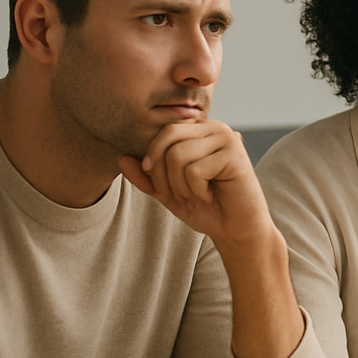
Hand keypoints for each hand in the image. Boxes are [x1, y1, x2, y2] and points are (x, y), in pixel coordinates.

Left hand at [118, 121, 275, 251]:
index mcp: (201, 131)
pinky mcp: (236, 155)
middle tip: (184, 194)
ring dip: (181, 186)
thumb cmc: (206, 208)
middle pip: (168, 141)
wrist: (235, 229)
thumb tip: (121, 157)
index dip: (157, 163)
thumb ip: (145, 176)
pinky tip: (211, 195)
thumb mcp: (167, 192)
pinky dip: (196, 191)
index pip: (164, 133)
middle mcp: (216, 128)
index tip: (169, 188)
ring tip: (199, 195)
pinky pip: (195, 170)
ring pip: (178, 156)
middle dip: (166, 175)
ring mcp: (228, 139)